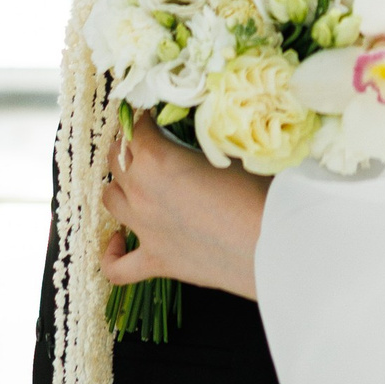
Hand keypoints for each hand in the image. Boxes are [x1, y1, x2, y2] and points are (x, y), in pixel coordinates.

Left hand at [101, 115, 269, 299]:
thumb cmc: (258, 192)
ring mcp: (144, 229)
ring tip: (135, 181)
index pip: (135, 129)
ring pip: (111, 200)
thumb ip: (204, 142)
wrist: (273, 243)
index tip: (157, 117)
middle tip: (148, 143)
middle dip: (130, 146)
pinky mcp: (156, 261)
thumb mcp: (229, 152)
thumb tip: (201, 134)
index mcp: (156, 159)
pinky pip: (116, 266)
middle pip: (117, 159)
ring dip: (120, 186)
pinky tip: (119, 241)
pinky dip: (111, 253)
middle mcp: (141, 192)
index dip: (145, 119)